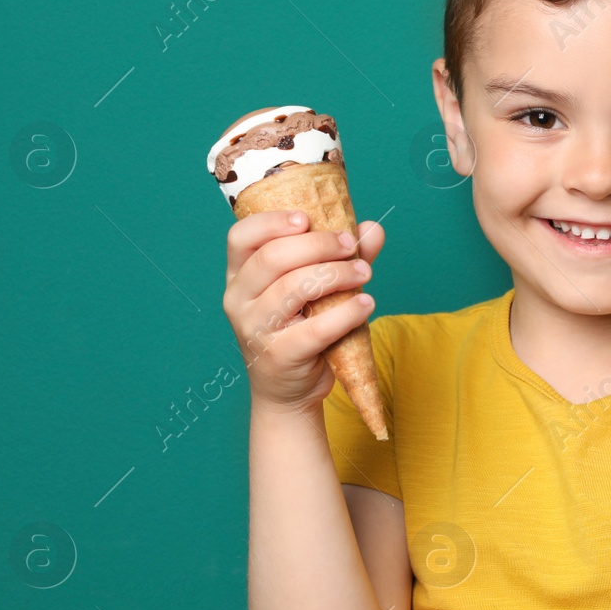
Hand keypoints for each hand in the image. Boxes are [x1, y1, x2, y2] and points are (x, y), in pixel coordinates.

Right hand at [221, 211, 384, 415]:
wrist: (287, 390)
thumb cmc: (299, 330)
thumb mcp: (315, 290)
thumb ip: (340, 257)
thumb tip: (372, 228)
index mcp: (239, 276)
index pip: (241, 237)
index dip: (272, 222)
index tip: (307, 219)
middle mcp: (238, 299)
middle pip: (272, 257)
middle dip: (318, 245)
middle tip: (351, 245)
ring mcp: (254, 329)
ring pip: (294, 288)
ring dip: (337, 274)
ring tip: (365, 273)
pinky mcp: (279, 355)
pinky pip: (317, 328)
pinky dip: (347, 312)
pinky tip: (367, 304)